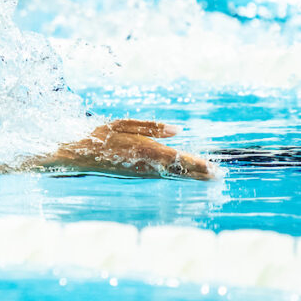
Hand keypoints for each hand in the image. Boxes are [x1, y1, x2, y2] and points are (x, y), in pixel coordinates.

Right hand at [45, 119, 213, 179]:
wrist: (81, 156)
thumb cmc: (101, 136)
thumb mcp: (124, 124)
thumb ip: (151, 127)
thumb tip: (177, 130)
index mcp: (145, 150)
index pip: (176, 159)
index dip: (196, 164)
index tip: (213, 168)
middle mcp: (147, 165)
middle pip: (179, 171)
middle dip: (200, 173)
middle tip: (220, 176)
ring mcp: (143, 173)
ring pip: (173, 175)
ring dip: (192, 176)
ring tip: (210, 177)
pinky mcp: (139, 175)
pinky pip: (164, 176)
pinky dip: (179, 176)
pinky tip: (187, 176)